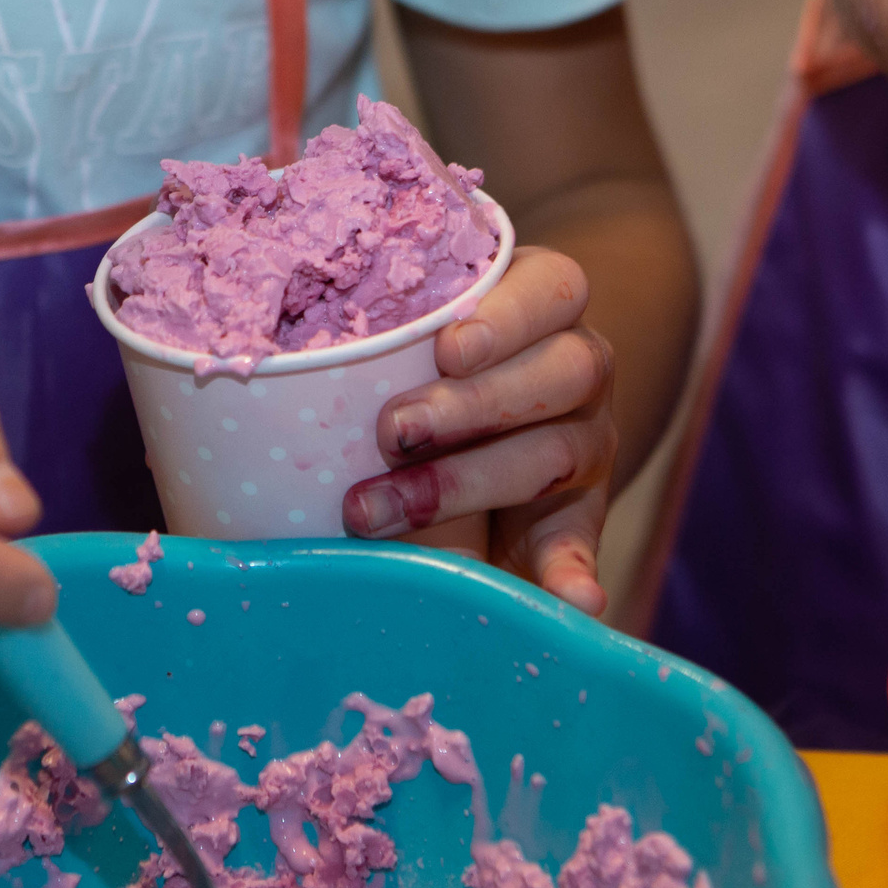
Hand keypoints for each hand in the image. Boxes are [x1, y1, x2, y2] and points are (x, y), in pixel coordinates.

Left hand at [339, 247, 615, 614]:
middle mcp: (578, 368)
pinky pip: (580, 545)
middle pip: (563, 373)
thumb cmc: (432, 362)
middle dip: (474, 405)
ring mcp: (587, 442)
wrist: (495, 421)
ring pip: (560, 454)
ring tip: (384, 511)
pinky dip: (572, 575)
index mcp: (547, 307)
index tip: (446, 349)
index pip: (553, 287)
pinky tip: (569, 599)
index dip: (506, 317)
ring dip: (471, 484)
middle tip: (391, 433)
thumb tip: (300, 317)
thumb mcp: (423, 331)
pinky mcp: (582, 516)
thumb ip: (392, 328)